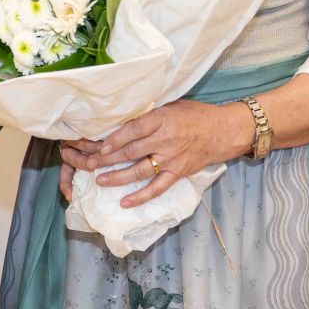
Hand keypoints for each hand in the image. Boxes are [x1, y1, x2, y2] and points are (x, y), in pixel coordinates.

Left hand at [60, 100, 252, 208]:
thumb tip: (119, 120)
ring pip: (139, 170)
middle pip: (130, 151)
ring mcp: (171, 159)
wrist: (222, 131)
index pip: (133, 130)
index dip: (113, 139)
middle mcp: (165, 140)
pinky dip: (141, 196)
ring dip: (117, 177)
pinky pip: (157, 188)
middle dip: (106, 158)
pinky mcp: (178, 173)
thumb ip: (148, 115)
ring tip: (98, 180)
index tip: (97, 145)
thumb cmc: (193, 114)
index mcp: (161, 119)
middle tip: (86, 164)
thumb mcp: (169, 106)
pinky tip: (125, 202)